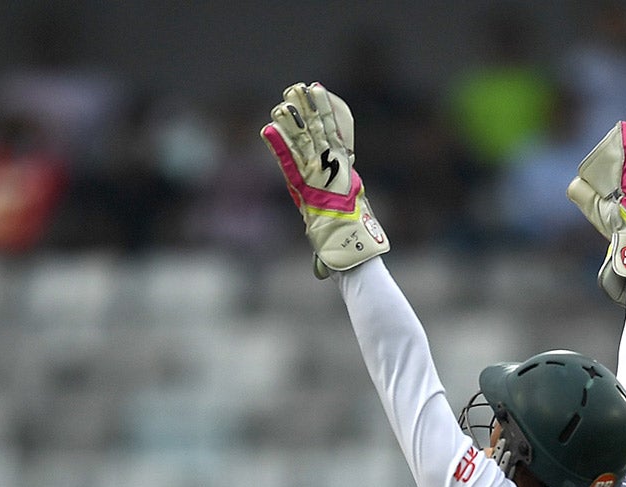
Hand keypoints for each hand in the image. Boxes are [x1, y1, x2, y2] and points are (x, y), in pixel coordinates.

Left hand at [260, 80, 388, 277]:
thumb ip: (330, 238)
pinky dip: (279, 147)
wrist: (355, 259)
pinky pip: (291, 164)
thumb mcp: (342, 239)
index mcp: (346, 180)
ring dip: (297, 118)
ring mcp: (323, 180)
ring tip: (289, 94)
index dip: (330, 117)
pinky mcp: (309, 190)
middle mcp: (336, 176)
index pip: (337, 141)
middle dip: (312, 110)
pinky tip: (269, 128)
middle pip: (322, 135)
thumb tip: (324, 261)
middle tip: (302, 86)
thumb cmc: (353, 256)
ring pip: (308, 142)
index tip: (322, 95)